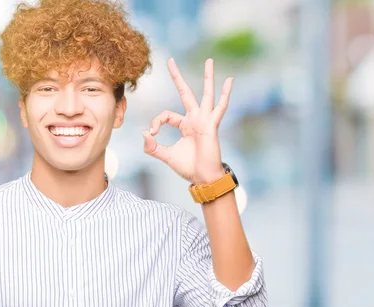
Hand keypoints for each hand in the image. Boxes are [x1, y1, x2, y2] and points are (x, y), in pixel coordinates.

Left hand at [143, 58, 232, 184]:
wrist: (203, 177)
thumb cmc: (188, 167)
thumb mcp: (166, 155)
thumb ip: (152, 147)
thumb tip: (143, 134)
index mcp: (185, 125)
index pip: (166, 115)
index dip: (156, 122)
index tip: (152, 133)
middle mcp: (195, 119)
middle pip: (185, 92)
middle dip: (177, 77)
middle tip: (170, 61)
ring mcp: (205, 120)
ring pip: (206, 94)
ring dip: (208, 77)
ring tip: (209, 61)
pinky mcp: (212, 125)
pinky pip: (220, 107)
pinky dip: (225, 94)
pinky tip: (230, 81)